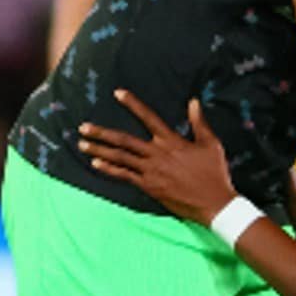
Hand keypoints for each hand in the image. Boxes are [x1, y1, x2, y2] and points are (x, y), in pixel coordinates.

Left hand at [78, 89, 236, 225]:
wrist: (213, 202)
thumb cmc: (214, 172)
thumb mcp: (211, 144)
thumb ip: (199, 122)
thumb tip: (193, 101)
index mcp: (172, 141)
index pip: (149, 117)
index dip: (133, 104)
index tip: (118, 93)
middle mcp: (157, 154)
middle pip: (124, 140)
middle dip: (102, 133)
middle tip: (83, 127)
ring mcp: (151, 171)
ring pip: (120, 158)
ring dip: (99, 150)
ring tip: (82, 144)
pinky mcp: (149, 187)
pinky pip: (124, 176)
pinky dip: (109, 170)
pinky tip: (95, 164)